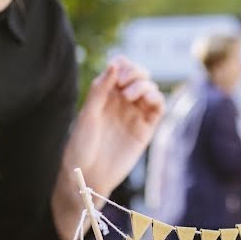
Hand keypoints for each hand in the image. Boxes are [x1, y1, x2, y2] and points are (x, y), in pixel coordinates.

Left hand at [53, 56, 163, 239]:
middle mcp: (122, 102)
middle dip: (136, 73)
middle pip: (140, 75)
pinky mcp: (146, 129)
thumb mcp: (87, 114)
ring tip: (131, 96)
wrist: (88, 175)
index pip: (122, 68)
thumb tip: (115, 64)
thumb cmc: (81, 146)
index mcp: (106, 94)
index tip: (117, 76)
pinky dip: (157, 98)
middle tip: (124, 86)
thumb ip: (101, 89)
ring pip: (151, 89)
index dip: (124, 66)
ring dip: (145, 85)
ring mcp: (135, 115)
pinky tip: (147, 100)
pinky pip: (158, 108)